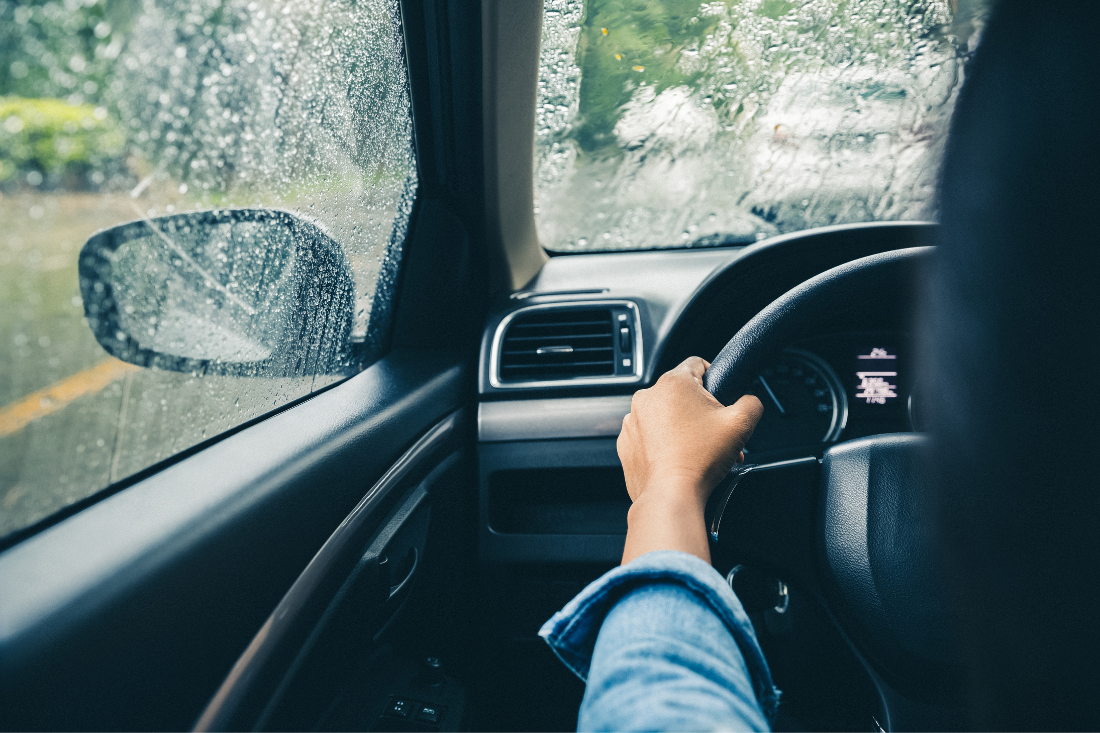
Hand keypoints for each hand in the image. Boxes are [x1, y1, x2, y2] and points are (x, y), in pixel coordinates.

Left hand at [618, 357, 763, 563]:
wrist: (671, 495)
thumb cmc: (700, 459)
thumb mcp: (741, 424)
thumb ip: (752, 402)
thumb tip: (750, 401)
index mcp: (673, 383)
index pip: (697, 363)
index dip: (715, 378)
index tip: (720, 397)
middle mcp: (647, 397)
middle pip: (682, 395)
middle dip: (701, 412)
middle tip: (715, 434)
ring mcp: (632, 421)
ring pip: (665, 416)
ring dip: (682, 429)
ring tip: (700, 451)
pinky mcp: (626, 444)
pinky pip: (649, 437)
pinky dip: (663, 445)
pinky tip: (679, 460)